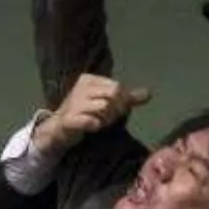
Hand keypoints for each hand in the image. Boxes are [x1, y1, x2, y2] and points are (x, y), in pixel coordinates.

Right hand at [34, 73, 151, 154]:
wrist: (58, 129)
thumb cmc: (84, 114)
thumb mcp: (106, 103)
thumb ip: (127, 98)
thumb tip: (149, 93)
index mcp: (89, 79)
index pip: (117, 87)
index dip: (121, 102)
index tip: (112, 112)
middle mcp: (80, 87)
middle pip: (113, 95)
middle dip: (115, 110)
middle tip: (106, 119)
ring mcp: (74, 103)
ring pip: (105, 107)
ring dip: (106, 119)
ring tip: (98, 122)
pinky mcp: (69, 119)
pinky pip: (92, 121)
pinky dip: (95, 125)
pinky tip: (91, 127)